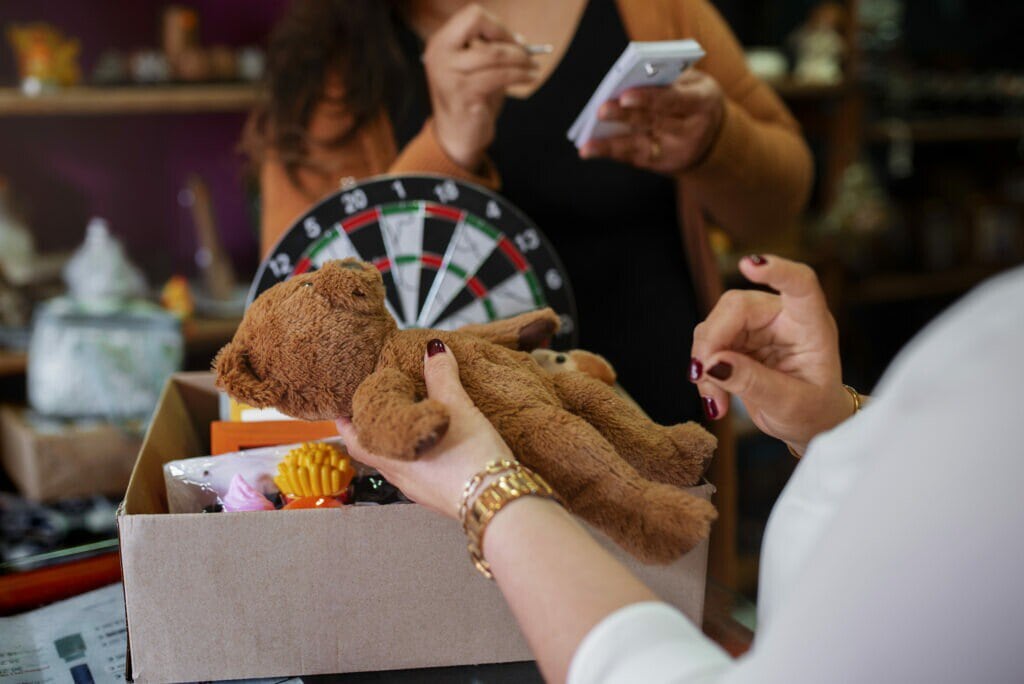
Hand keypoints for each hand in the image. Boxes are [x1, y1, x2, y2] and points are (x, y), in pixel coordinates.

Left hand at [336, 340, 513, 518]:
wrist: (498, 500)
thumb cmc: (470, 459)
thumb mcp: (456, 410)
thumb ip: (442, 378)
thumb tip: (433, 351)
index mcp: (393, 458)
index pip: (355, 442)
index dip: (347, 424)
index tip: (344, 409)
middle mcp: (402, 477)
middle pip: (374, 452)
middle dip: (373, 431)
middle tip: (378, 409)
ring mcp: (421, 491)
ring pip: (398, 464)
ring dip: (398, 444)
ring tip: (409, 422)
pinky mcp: (442, 497)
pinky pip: (421, 474)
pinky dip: (420, 457)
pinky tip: (437, 446)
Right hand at [422, 4, 536, 170]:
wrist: (457, 137)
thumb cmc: (470, 101)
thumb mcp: (478, 71)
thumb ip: (492, 52)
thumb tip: (520, 40)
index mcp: (441, 43)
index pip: (472, 16)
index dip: (496, 26)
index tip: (513, 41)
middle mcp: (440, 54)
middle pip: (479, 25)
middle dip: (507, 38)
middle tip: (526, 53)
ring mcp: (448, 73)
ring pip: (493, 53)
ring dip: (520, 59)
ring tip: (533, 67)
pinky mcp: (463, 93)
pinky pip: (500, 76)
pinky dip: (520, 75)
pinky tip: (530, 78)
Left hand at [579, 68, 724, 173]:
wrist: (713, 137)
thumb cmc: (694, 99)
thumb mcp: (694, 83)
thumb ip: (669, 79)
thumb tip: (630, 77)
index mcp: (703, 102)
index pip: (674, 99)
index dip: (649, 98)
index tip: (625, 95)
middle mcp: (691, 130)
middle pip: (654, 121)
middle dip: (625, 116)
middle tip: (602, 110)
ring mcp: (676, 151)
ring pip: (640, 146)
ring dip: (611, 144)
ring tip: (587, 144)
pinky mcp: (662, 163)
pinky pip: (633, 157)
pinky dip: (610, 152)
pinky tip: (589, 150)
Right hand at [690, 255, 854, 453]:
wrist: (807, 423)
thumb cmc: (813, 411)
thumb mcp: (791, 405)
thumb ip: (754, 383)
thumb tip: (713, 364)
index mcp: (811, 325)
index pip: (799, 284)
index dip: (776, 271)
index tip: (749, 265)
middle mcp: (782, 317)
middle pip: (737, 306)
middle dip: (713, 340)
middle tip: (703, 376)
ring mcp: (757, 327)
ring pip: (715, 324)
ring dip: (705, 362)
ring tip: (716, 400)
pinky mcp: (737, 340)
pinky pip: (708, 344)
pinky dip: (704, 372)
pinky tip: (714, 397)